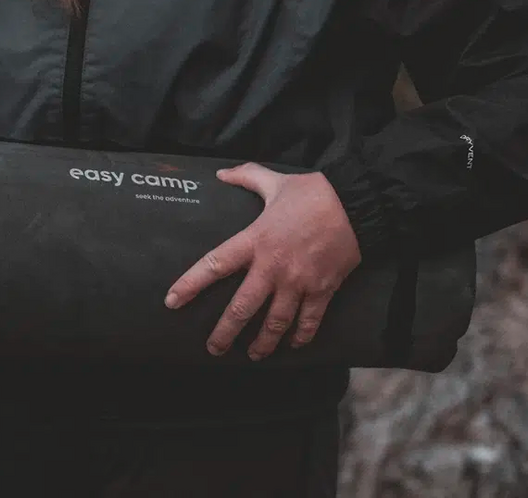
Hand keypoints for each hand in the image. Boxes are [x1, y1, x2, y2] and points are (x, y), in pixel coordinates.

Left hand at [164, 163, 361, 360]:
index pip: (214, 264)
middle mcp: (272, 266)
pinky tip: (292, 345)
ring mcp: (298, 282)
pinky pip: (308, 321)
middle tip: (213, 349)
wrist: (355, 204)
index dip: (190, 285)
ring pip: (274, 323)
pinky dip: (300, 337)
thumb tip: (221, 173)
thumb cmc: (313, 193)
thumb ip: (246, 177)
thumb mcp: (275, 182)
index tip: (172, 301)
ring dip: (262, 343)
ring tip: (253, 355)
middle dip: (224, 333)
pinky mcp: (322, 290)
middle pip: (242, 308)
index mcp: (255, 240)